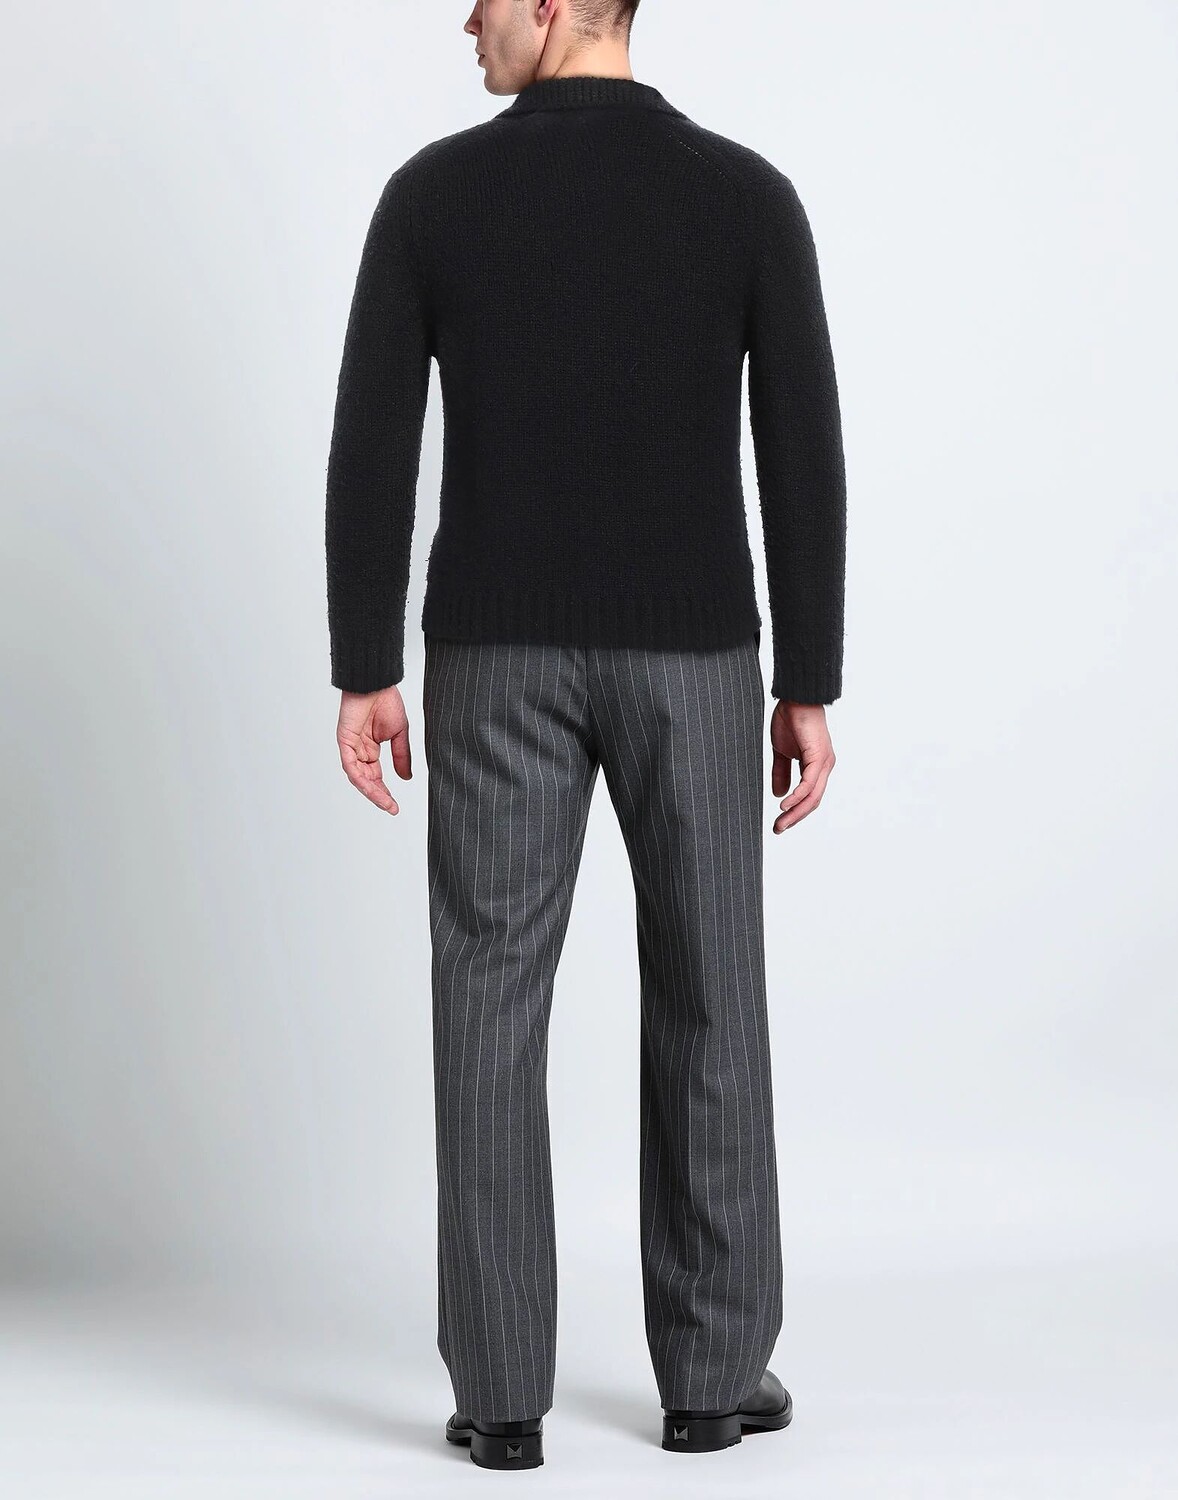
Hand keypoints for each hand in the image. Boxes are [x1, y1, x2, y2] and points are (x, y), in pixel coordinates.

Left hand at [336, 685, 411, 813]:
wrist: (377, 683)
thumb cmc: (386, 701)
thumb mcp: (399, 734)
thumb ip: (401, 756)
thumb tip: (406, 778)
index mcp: (370, 748)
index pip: (376, 776)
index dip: (384, 792)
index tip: (395, 806)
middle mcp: (359, 750)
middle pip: (367, 780)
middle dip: (379, 796)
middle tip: (391, 808)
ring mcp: (350, 747)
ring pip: (359, 777)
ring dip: (372, 791)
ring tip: (385, 802)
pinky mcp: (344, 741)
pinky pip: (351, 766)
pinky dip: (361, 778)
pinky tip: (372, 788)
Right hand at [770, 699, 834, 831]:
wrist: (796, 698)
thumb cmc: (791, 720)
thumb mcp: (781, 752)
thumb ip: (781, 772)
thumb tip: (780, 794)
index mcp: (816, 767)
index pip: (809, 797)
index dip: (795, 812)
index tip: (779, 823)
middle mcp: (824, 768)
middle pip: (812, 801)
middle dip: (795, 818)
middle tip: (778, 829)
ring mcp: (824, 763)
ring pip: (813, 796)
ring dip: (796, 812)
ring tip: (781, 822)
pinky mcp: (819, 756)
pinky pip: (809, 783)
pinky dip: (798, 796)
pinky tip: (786, 804)